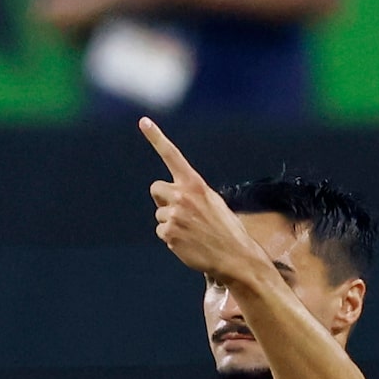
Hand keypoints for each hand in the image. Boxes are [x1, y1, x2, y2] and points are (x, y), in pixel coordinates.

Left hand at [140, 116, 263, 282]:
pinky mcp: (168, 232)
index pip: (172, 156)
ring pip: (159, 213)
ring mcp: (173, 214)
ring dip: (171, 222)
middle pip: (156, 188)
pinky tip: (189, 242)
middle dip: (164, 198)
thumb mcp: (213, 202)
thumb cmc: (226, 230)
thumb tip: (173, 197)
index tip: (143, 121)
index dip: (156, 137)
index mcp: (195, 184)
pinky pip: (161, 231)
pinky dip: (172, 238)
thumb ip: (192, 193)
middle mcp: (182, 195)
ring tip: (193, 231)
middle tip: (183, 212)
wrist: (235, 257)